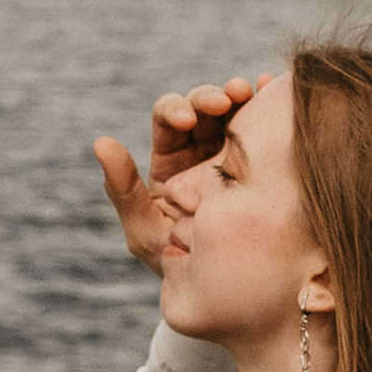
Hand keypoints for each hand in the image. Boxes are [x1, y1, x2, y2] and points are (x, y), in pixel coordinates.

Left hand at [93, 74, 274, 275]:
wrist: (223, 286)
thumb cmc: (176, 260)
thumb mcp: (144, 230)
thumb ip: (123, 189)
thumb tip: (101, 142)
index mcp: (169, 158)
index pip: (168, 119)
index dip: (176, 110)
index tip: (186, 120)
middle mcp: (200, 147)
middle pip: (202, 107)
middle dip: (210, 98)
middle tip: (225, 100)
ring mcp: (233, 150)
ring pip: (234, 109)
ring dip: (239, 93)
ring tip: (251, 90)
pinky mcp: (260, 158)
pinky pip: (261, 123)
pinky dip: (265, 99)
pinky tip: (270, 86)